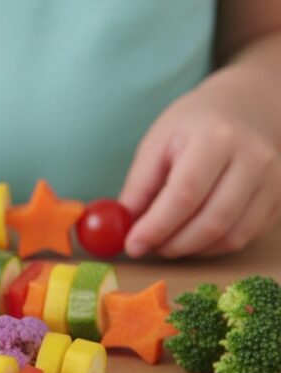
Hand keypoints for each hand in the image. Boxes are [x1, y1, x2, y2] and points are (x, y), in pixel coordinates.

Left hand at [119, 74, 280, 257]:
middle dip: (173, 244)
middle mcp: (253, 158)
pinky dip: (212, 246)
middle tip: (147, 248)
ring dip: (192, 249)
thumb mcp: (157, 144)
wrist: (246, 108)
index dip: (157, 226)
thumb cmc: (193, 127)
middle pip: (212, 221)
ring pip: (231, 236)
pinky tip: (192, 235)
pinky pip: (245, 236)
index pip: (185, 194)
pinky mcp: (280, 198)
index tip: (133, 245)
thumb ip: (139, 186)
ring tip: (166, 241)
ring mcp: (274, 180)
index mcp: (216, 138)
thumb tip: (122, 227)